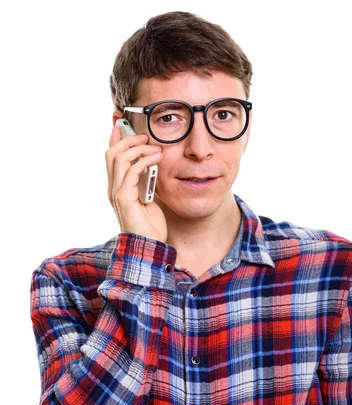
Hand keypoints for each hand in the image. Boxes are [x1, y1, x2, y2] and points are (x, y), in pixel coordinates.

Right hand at [105, 126, 167, 242]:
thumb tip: (151, 164)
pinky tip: (156, 159)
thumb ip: (146, 182)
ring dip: (138, 148)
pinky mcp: (123, 198)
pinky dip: (143, 161)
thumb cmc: (150, 226)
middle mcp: (113, 189)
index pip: (111, 157)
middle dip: (127, 139)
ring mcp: (116, 193)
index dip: (115, 138)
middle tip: (145, 137)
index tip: (123, 124)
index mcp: (117, 187)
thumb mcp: (149, 198)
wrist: (149, 247)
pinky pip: (130, 171)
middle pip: (111, 153)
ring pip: (118, 158)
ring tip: (154, 148)